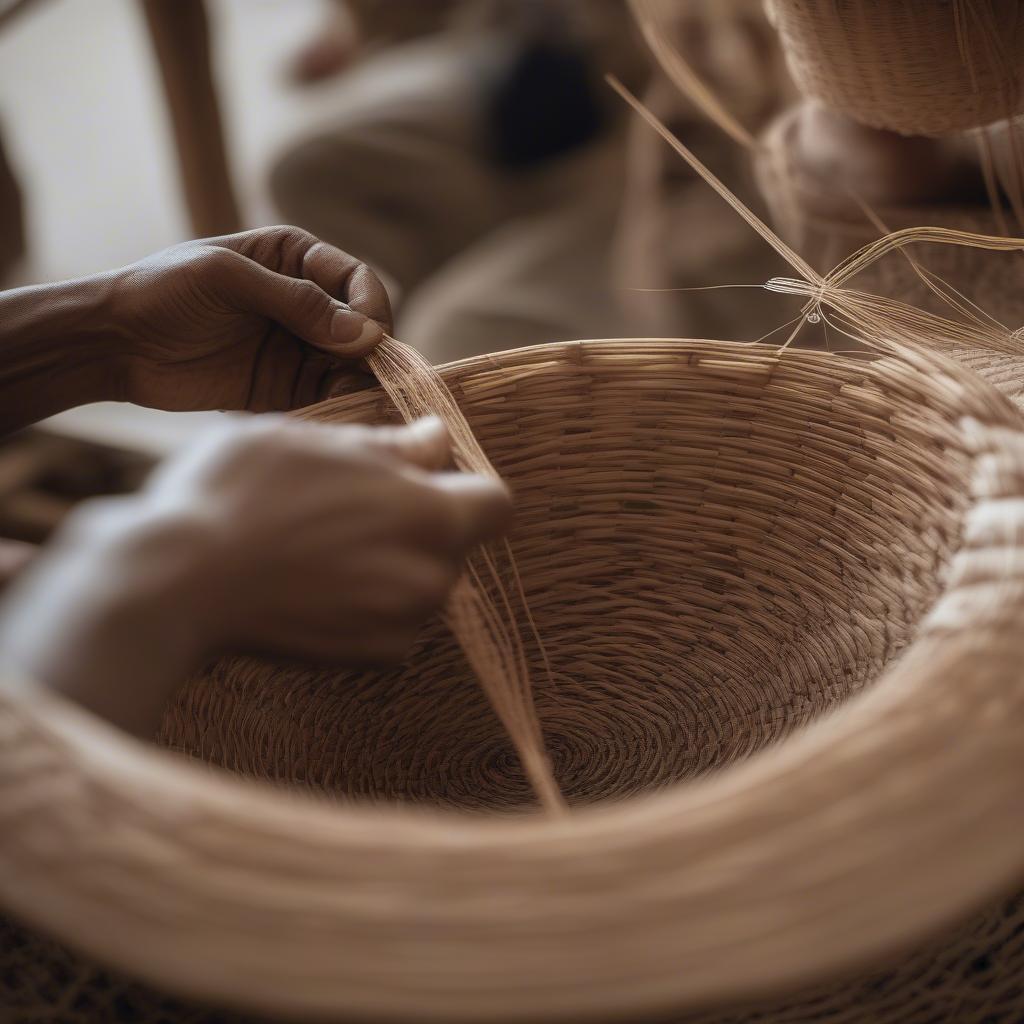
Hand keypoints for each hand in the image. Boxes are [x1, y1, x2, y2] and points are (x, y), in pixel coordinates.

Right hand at [0, 416, 510, 736]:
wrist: (176, 581)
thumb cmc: (243, 493)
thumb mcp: (317, 441)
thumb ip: (394, 446)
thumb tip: (441, 438)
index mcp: (432, 518)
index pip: (496, 502)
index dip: (467, 485)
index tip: (425, 478)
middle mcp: (433, 579)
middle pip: (455, 543)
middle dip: (419, 522)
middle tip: (349, 504)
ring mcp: (404, 626)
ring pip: (422, 581)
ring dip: (391, 561)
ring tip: (320, 543)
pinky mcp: (372, 659)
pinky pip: (394, 620)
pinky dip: (368, 603)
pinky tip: (312, 584)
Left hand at [111, 224, 391, 411]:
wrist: (114, 344)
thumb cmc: (164, 292)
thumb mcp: (228, 280)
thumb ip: (296, 302)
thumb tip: (363, 333)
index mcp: (296, 259)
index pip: (358, 282)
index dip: (370, 310)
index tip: (366, 339)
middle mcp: (306, 304)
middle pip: (364, 329)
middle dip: (371, 354)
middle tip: (366, 380)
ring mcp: (298, 348)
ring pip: (352, 367)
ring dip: (360, 386)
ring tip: (354, 405)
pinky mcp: (285, 388)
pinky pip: (326, 398)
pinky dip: (338, 408)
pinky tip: (336, 417)